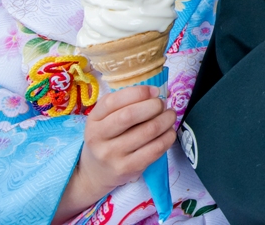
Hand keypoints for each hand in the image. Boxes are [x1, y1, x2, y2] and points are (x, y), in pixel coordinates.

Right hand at [53, 86, 174, 222]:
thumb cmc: (108, 138)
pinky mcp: (127, 168)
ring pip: (147, 131)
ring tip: (170, 116)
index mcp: (94, 119)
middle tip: (163, 105)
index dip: (138, 92)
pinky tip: (169, 132)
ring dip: (166, 120)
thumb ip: (126, 103)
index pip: (113, 101)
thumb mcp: (106, 119)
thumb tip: (158, 92)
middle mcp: (99, 137)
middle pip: (129, 115)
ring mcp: (112, 155)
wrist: (96, 173)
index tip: (155, 91)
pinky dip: (168, 137)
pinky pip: (155, 149)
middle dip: (154, 105)